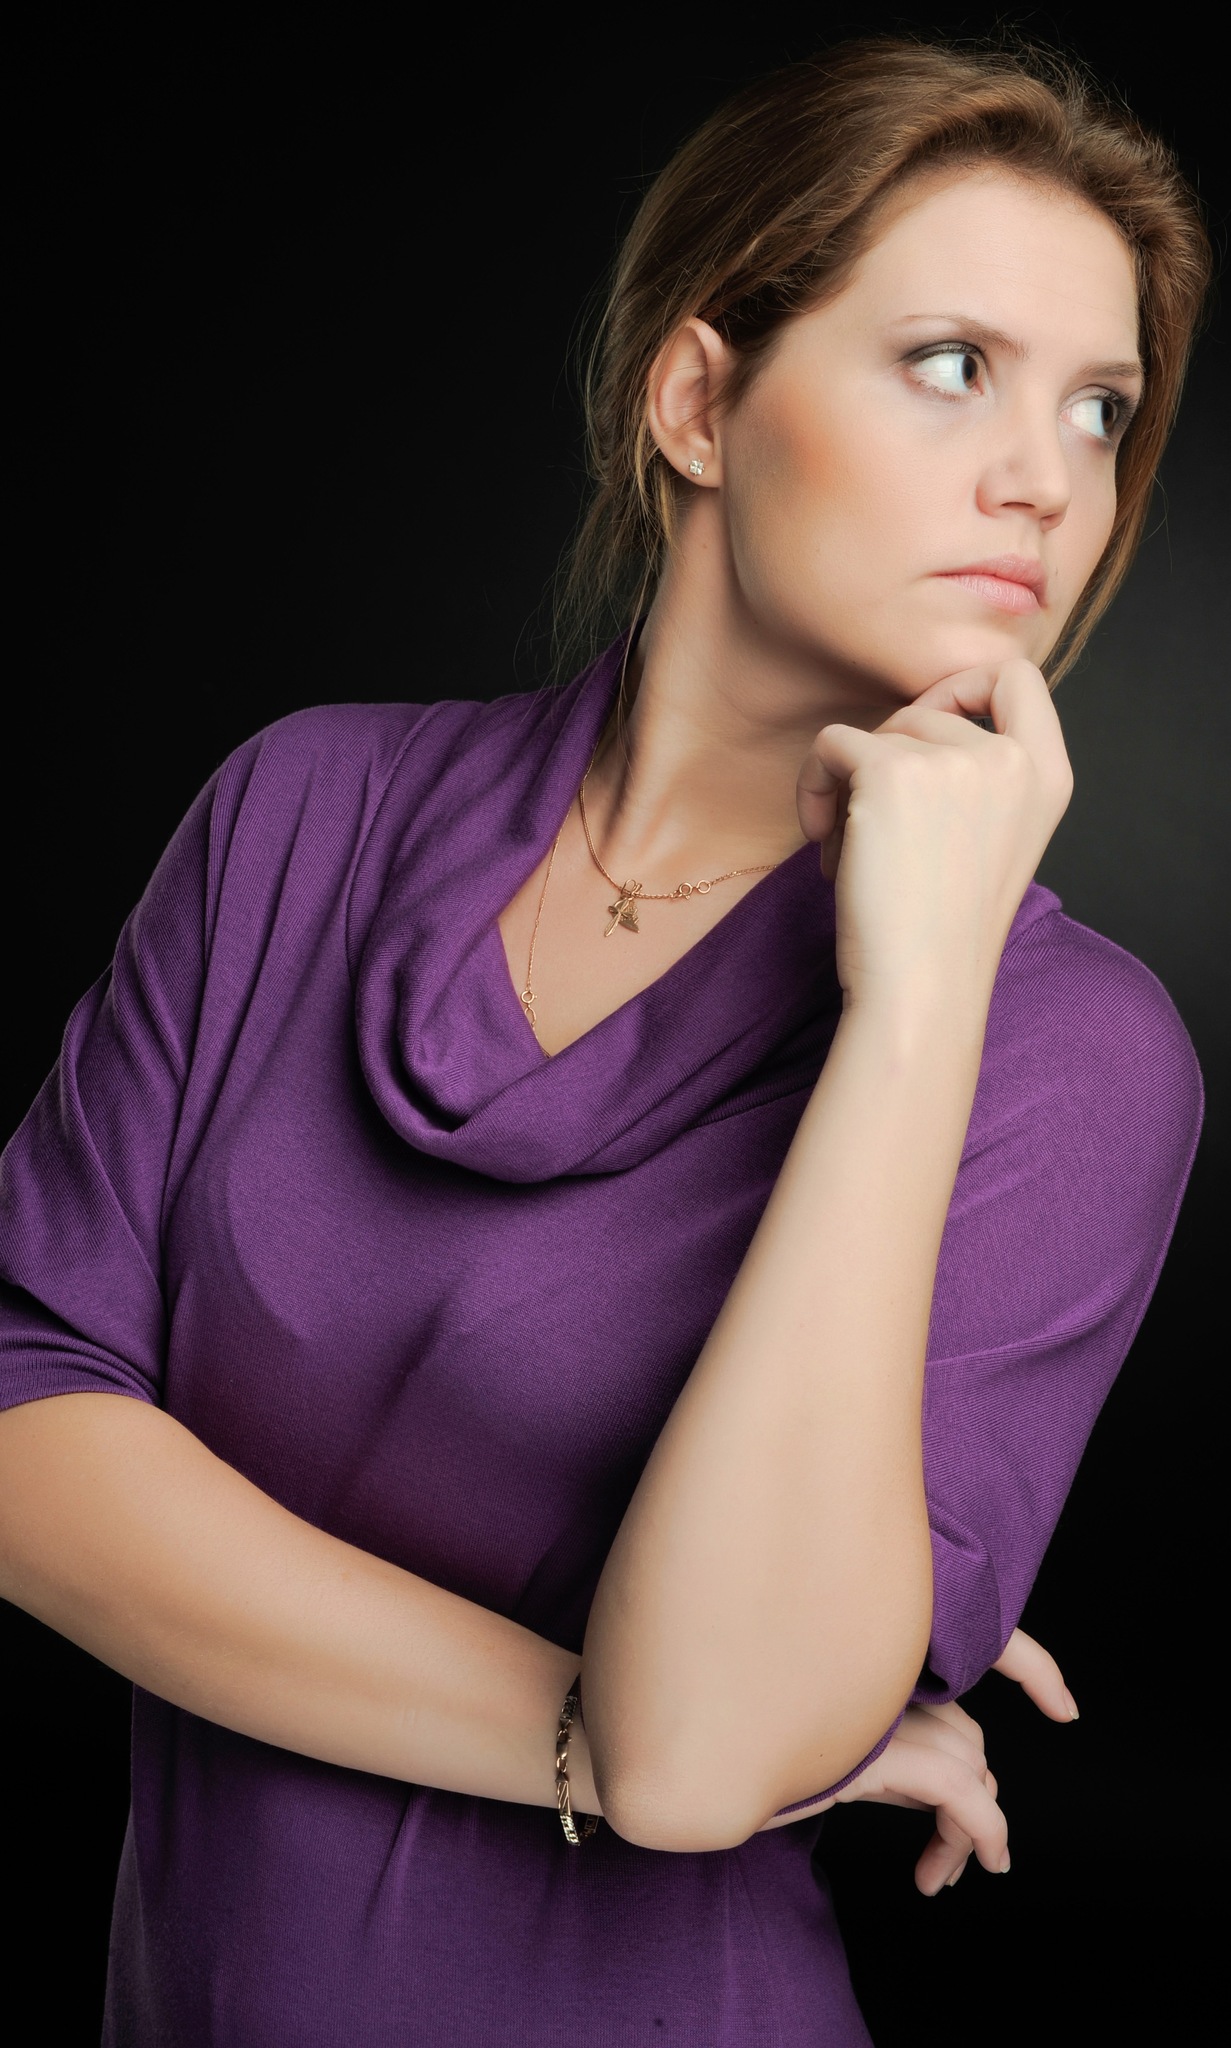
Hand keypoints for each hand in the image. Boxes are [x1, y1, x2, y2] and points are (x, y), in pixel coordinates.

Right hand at [757, 1627, 1077, 1893]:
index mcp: (871, 1646)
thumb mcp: (814, 1728)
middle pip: (967, 1730)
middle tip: (944, 1852)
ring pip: (970, 1763)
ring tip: (939, 1870)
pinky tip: (942, 1874)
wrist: (676, 1748)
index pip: (975, 1641)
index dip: (1033, 1664)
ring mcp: (883, 1704)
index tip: (1064, 1706)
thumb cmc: (733, 1729)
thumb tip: (928, 1775)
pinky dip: (976, 1832)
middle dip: (970, 1793)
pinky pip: (960, 1792)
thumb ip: (872, 1728)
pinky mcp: (879, 1750)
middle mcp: (883, 1665)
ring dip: (969, 1825)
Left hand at [795, 661, 1072, 1012]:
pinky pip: (830, 744)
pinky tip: (824, 844)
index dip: (962, 688)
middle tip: (874, 833)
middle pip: (924, 710)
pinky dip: (812, 787)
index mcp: (1049, 776)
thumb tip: (916, 723)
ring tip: (853, 858)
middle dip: (886, 763)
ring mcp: (955, 761)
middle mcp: (1012, 759)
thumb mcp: (993, 842)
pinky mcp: (892, 771)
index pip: (1018, 677)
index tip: (925, 733)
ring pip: (874, 733)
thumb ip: (982, 778)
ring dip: (849, 790)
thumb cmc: (942, 932)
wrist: (921, 990)